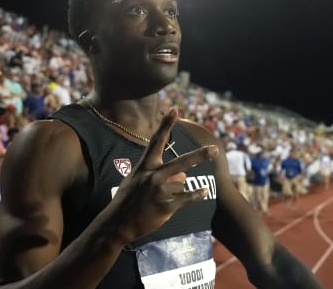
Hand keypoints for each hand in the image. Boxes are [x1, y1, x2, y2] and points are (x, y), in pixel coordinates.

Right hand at [105, 108, 217, 244]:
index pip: (156, 141)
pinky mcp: (165, 207)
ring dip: (178, 189)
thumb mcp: (134, 179)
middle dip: (200, 155)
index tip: (175, 109)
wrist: (117, 223)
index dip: (166, 124)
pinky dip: (196, 195)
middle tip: (214, 150)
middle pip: (181, 162)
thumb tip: (181, 175)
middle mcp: (153, 176)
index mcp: (144, 166)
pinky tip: (203, 192)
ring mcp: (159, 191)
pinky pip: (187, 198)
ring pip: (182, 182)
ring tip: (165, 196)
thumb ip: (154, 172)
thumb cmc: (126, 200)